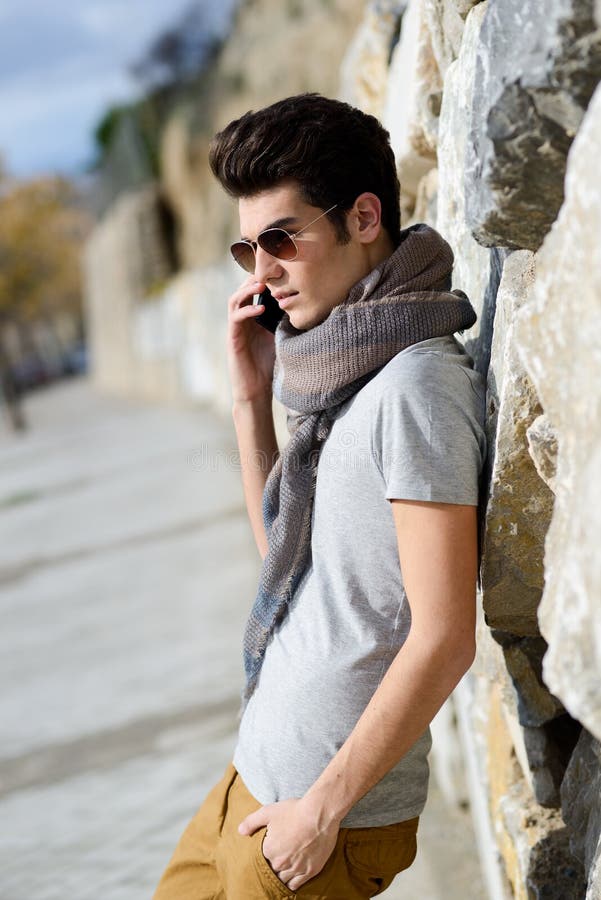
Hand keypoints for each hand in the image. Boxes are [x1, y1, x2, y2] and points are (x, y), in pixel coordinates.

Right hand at [227, 279, 275, 402]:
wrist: (257, 389)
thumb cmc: (269, 364)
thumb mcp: (281, 337)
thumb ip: (285, 321)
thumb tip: (302, 304)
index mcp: (254, 316)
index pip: (255, 291)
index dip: (263, 278)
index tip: (277, 269)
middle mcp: (243, 319)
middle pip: (243, 290)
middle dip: (254, 278)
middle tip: (268, 272)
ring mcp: (236, 328)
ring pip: (235, 300)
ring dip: (247, 291)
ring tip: (262, 286)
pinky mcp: (233, 338)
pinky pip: (235, 319)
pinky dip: (247, 311)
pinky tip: (260, 310)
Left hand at [238, 797, 339, 891]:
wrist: (320, 813)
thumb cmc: (294, 810)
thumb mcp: (268, 811)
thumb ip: (251, 822)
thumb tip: (240, 831)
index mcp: (269, 851)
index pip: (261, 861)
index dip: (263, 857)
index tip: (267, 852)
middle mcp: (281, 863)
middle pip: (271, 872)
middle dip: (272, 868)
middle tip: (275, 861)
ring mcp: (296, 869)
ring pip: (282, 880)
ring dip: (281, 877)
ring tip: (281, 871)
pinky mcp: (310, 871)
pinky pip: (296, 885)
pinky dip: (292, 883)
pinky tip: (291, 879)